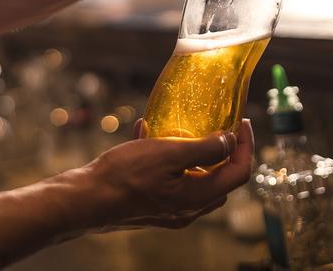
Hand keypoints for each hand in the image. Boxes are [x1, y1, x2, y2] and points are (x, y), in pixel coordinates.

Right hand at [81, 119, 253, 230]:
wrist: (87, 198)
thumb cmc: (125, 175)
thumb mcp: (168, 154)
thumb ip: (204, 149)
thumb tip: (229, 142)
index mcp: (198, 195)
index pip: (239, 172)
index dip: (246, 145)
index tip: (241, 122)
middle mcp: (189, 208)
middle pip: (221, 178)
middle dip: (223, 151)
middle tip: (217, 126)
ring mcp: (170, 210)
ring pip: (195, 179)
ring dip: (193, 154)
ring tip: (176, 128)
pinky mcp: (152, 206)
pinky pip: (171, 180)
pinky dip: (168, 160)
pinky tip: (146, 136)